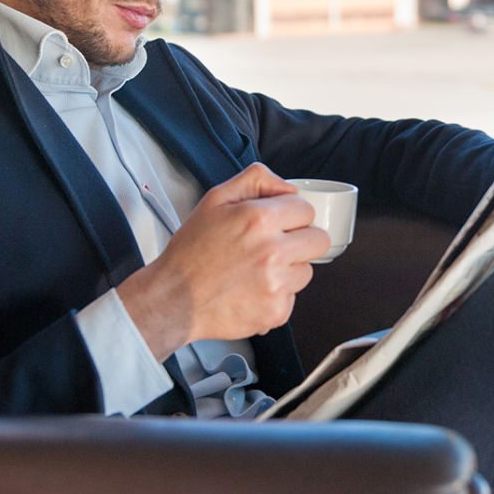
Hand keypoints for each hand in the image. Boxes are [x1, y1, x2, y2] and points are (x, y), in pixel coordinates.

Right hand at [117, 162, 330, 360]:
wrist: (173, 299)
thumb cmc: (191, 252)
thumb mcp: (215, 200)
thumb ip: (256, 181)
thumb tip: (289, 187)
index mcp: (259, 219)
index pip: (306, 210)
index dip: (291, 216)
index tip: (278, 224)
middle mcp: (272, 252)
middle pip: (319, 240)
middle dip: (300, 240)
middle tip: (274, 246)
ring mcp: (276, 284)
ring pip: (307, 270)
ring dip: (289, 269)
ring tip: (257, 270)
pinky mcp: (276, 312)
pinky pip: (293, 297)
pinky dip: (277, 295)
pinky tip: (253, 290)